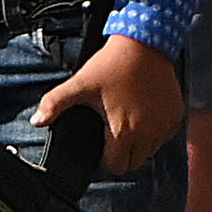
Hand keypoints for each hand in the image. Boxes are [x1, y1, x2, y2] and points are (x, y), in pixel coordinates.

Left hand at [34, 33, 183, 173]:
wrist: (145, 43)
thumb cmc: (111, 64)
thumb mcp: (80, 83)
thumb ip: (55, 104)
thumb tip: (36, 121)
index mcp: (123, 133)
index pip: (115, 167)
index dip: (104, 160)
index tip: (100, 146)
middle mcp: (148, 135)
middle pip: (133, 163)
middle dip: (122, 155)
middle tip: (113, 134)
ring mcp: (165, 127)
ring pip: (150, 151)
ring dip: (139, 145)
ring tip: (128, 122)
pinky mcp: (176, 117)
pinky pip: (163, 136)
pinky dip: (154, 132)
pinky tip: (143, 114)